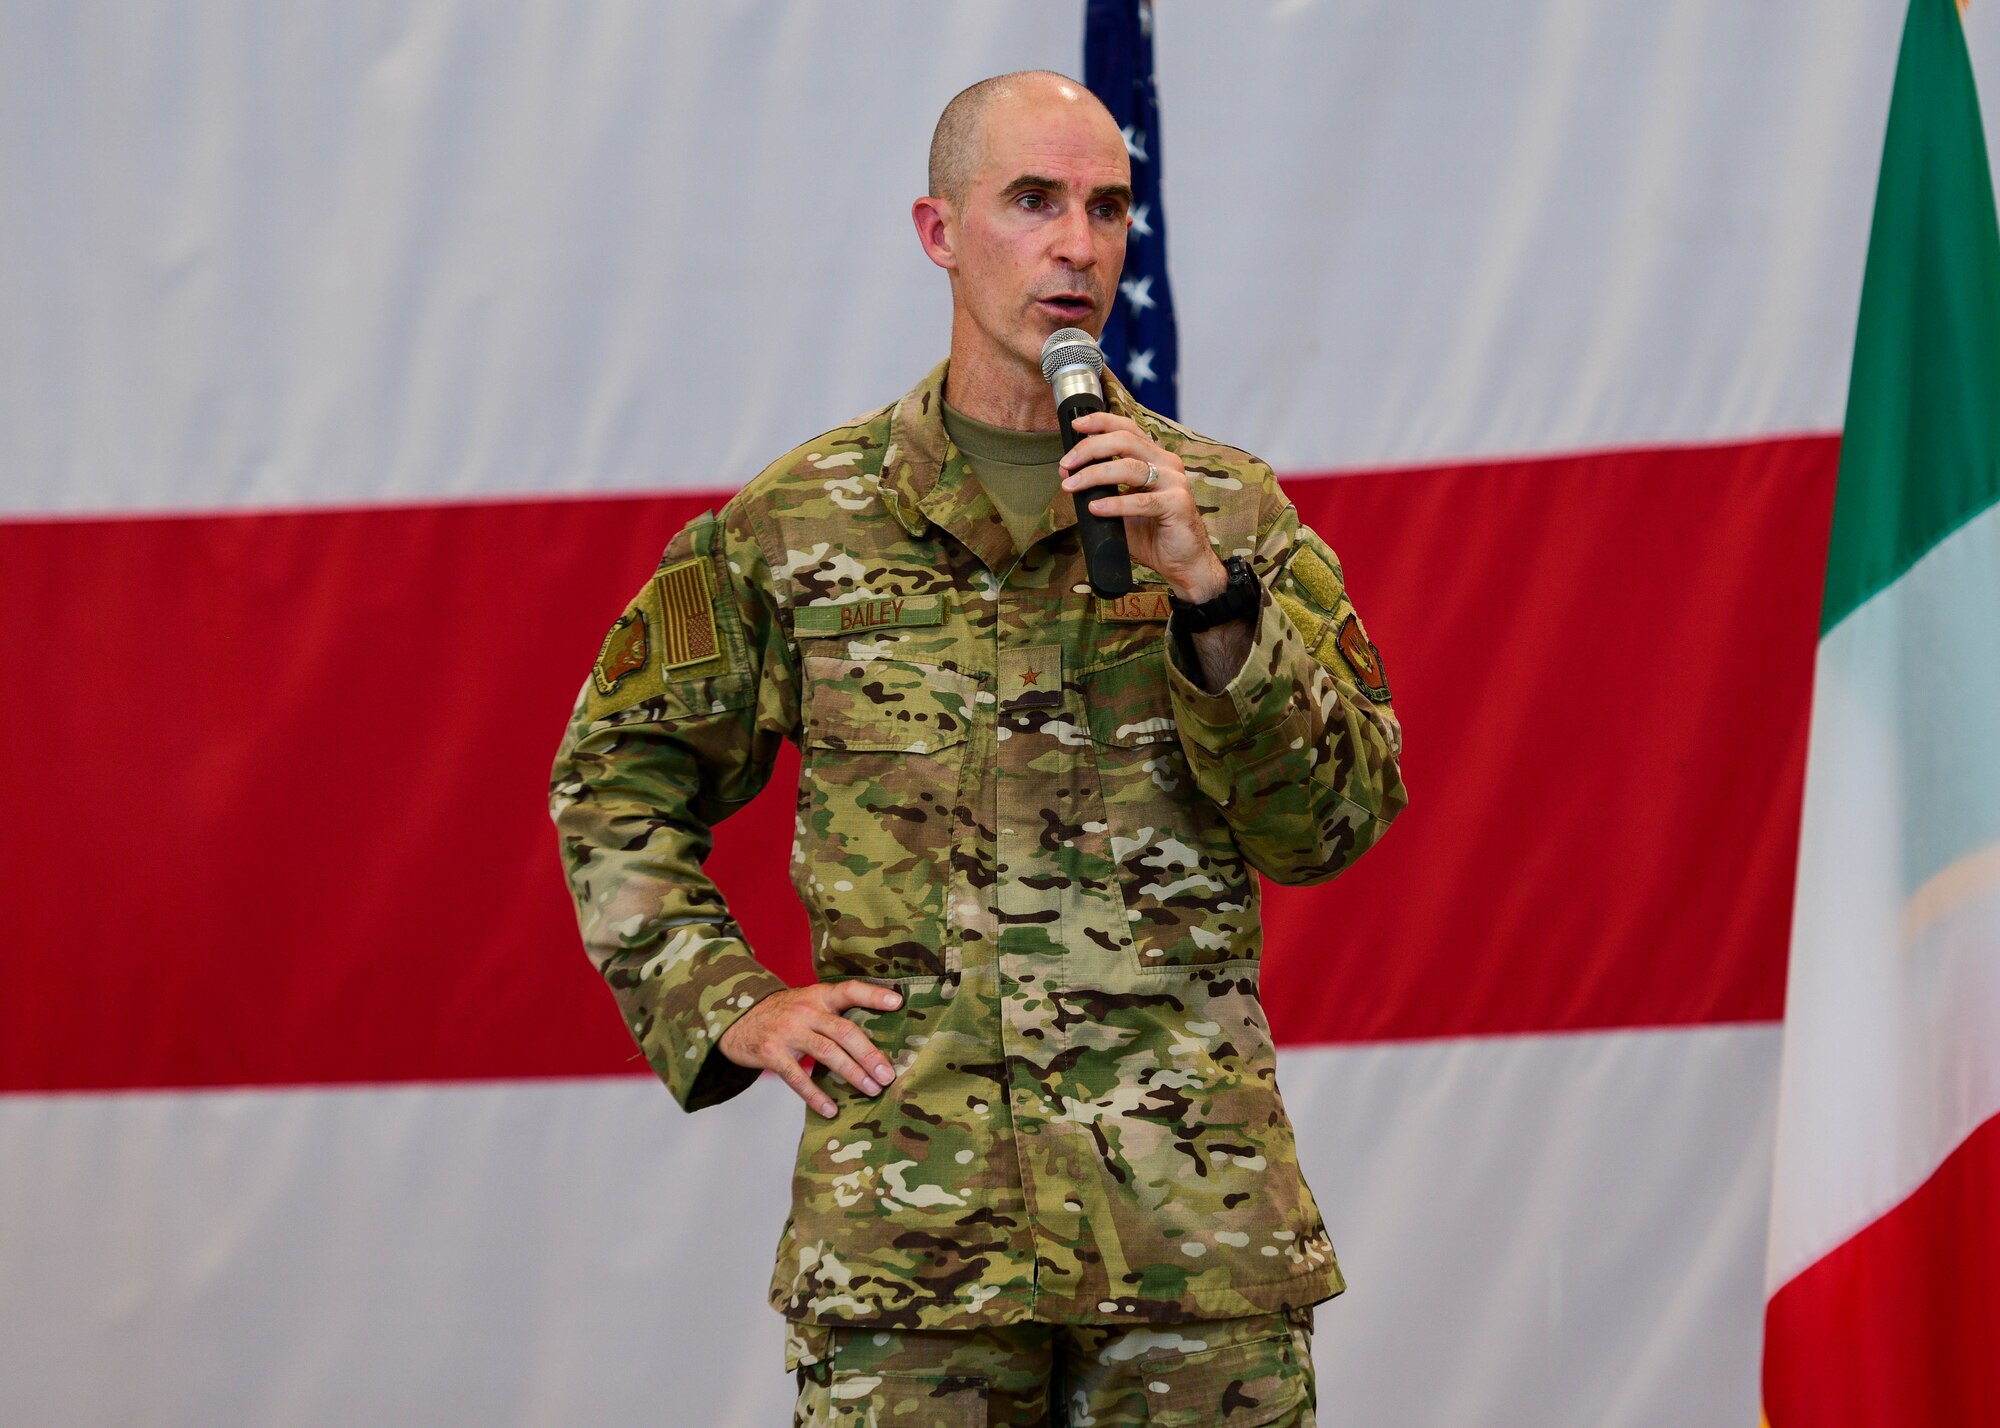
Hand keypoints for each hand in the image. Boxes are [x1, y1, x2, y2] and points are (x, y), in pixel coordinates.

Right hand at [718, 981, 902, 1117]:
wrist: (735, 1019)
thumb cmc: (782, 1014)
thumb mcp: (807, 1003)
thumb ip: (834, 1013)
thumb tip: (876, 1036)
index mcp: (818, 996)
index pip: (849, 990)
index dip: (873, 995)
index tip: (898, 1002)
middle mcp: (805, 1011)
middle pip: (843, 1030)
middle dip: (869, 1054)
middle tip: (888, 1074)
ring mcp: (788, 1032)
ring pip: (826, 1053)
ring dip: (852, 1073)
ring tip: (871, 1089)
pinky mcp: (771, 1053)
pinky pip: (797, 1077)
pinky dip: (815, 1095)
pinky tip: (831, 1109)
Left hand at [1059, 411, 1228, 602]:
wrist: (1183, 562)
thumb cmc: (1153, 533)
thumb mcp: (1123, 505)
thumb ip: (1104, 489)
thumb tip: (1070, 477)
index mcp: (1155, 458)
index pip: (1128, 429)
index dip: (1101, 423)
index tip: (1076, 425)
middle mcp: (1167, 464)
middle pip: (1125, 441)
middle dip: (1090, 448)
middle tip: (1066, 464)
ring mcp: (1175, 483)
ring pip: (1130, 468)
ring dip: (1095, 474)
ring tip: (1071, 486)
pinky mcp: (1177, 505)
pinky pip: (1141, 501)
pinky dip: (1115, 504)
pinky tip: (1096, 508)